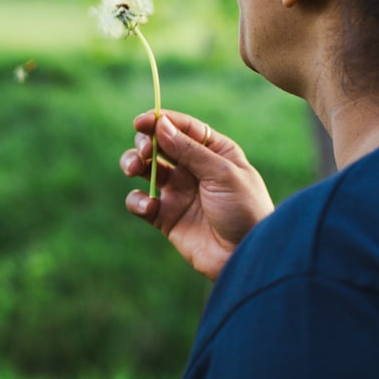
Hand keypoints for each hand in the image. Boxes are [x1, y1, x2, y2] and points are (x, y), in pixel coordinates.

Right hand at [120, 110, 273, 280]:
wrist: (246, 257)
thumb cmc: (245, 211)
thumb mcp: (223, 174)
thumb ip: (189, 150)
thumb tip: (160, 125)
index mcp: (214, 152)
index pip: (183, 128)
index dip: (160, 122)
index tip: (141, 122)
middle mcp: (193, 169)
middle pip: (159, 145)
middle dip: (145, 143)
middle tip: (144, 151)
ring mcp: (178, 192)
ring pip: (145, 169)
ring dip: (133, 164)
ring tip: (132, 169)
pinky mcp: (165, 217)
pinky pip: (141, 202)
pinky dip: (138, 201)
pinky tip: (150, 206)